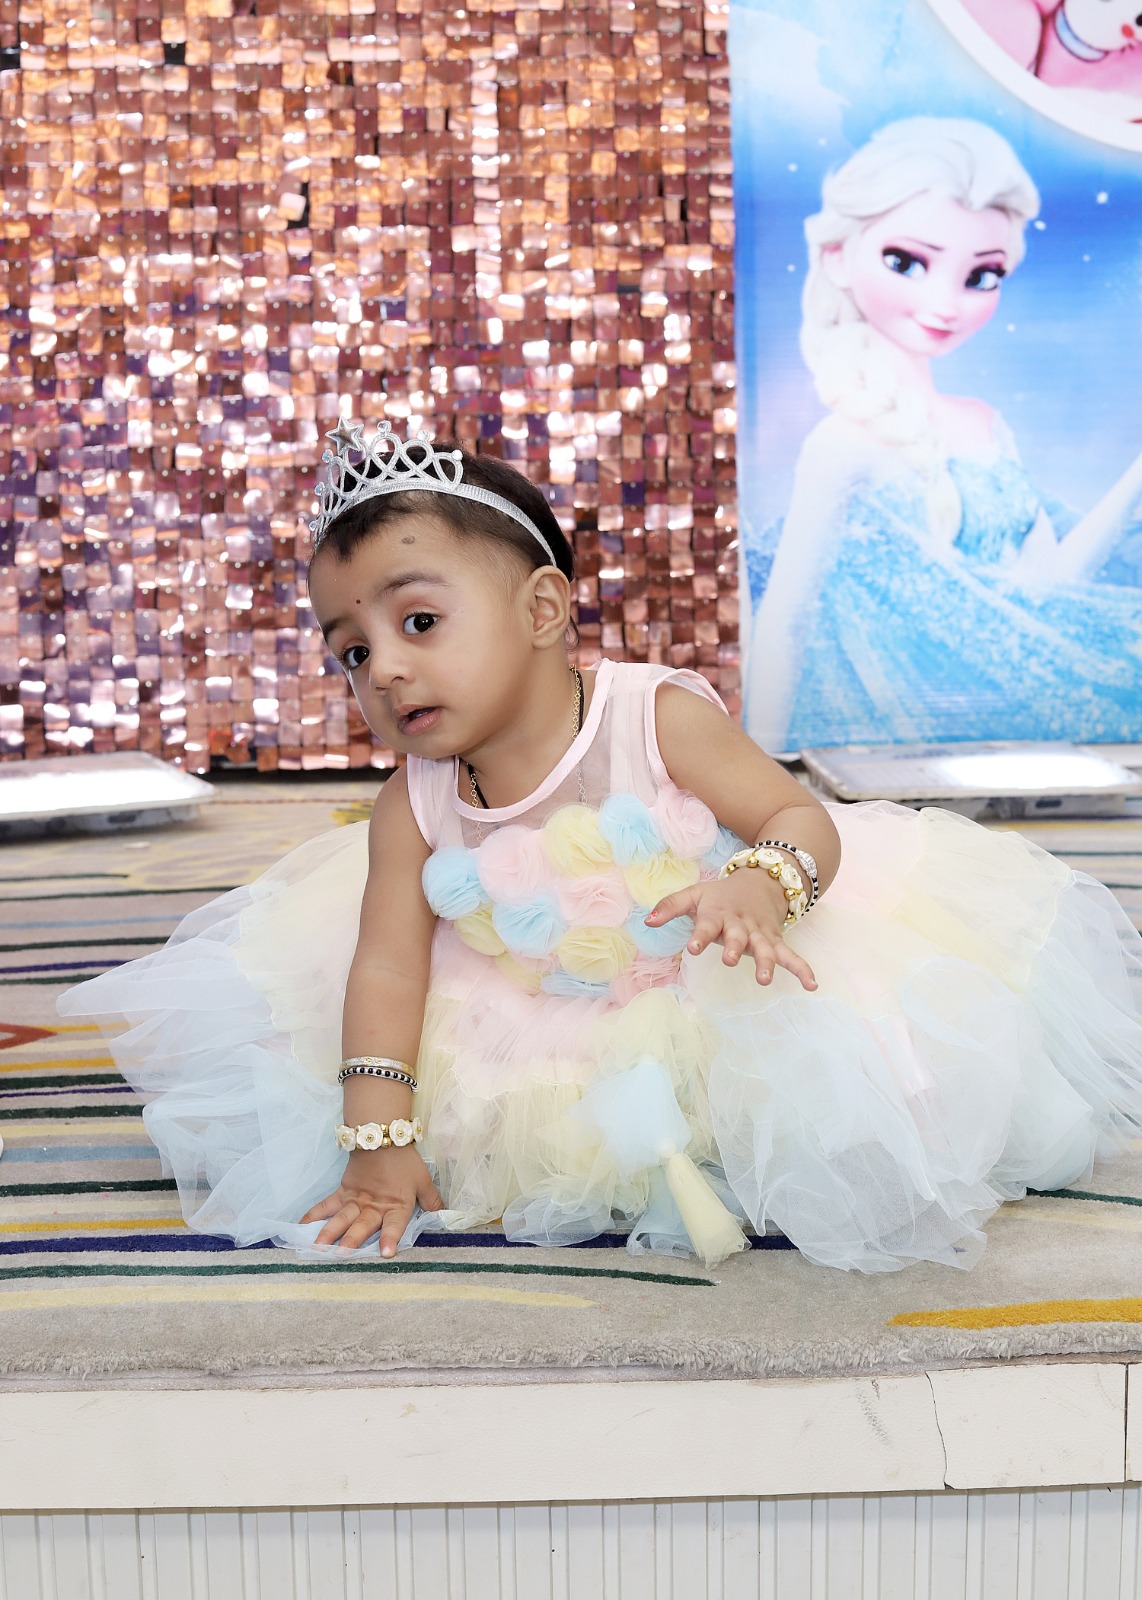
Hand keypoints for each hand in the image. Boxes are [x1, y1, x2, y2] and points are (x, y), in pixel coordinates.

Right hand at [301, 1145, 443, 1256]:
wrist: (383, 1137)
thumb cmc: (405, 1162)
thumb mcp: (423, 1181)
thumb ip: (432, 1201)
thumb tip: (443, 1216)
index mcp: (397, 1205)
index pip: (395, 1224)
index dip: (390, 1238)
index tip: (386, 1253)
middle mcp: (374, 1206)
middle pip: (363, 1224)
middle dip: (353, 1240)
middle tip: (342, 1255)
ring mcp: (356, 1199)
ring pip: (342, 1218)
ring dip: (329, 1233)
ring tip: (318, 1248)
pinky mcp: (343, 1192)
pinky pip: (326, 1205)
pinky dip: (313, 1215)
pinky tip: (301, 1228)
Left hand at [646, 872, 817, 990]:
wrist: (762, 880)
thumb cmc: (721, 895)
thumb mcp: (695, 894)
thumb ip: (670, 907)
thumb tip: (647, 922)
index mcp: (718, 914)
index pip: (705, 925)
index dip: (699, 936)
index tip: (691, 948)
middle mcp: (740, 924)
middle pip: (738, 936)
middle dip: (734, 948)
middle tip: (729, 960)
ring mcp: (760, 933)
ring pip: (765, 948)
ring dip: (766, 963)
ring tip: (765, 980)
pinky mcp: (775, 941)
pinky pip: (790, 955)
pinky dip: (802, 969)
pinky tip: (812, 985)